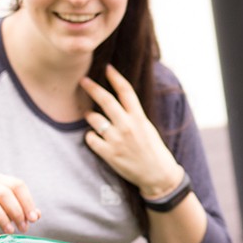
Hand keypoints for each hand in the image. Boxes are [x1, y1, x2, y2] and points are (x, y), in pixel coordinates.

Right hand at [0, 174, 39, 237]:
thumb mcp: (4, 207)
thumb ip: (21, 209)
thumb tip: (36, 215)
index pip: (17, 185)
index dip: (27, 202)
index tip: (33, 218)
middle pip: (4, 193)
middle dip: (17, 212)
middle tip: (24, 227)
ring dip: (2, 218)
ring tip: (10, 231)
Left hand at [81, 65, 183, 197]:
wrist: (158, 175)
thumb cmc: (153, 150)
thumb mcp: (147, 128)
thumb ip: (133, 115)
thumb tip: (117, 101)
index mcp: (140, 118)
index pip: (126, 91)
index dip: (116, 77)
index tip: (107, 67)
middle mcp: (128, 126)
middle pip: (106, 100)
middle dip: (92, 88)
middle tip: (83, 80)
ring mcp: (117, 140)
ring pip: (94, 119)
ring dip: (90, 116)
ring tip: (91, 116)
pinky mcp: (109, 154)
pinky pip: (90, 138)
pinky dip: (91, 137)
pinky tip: (96, 138)